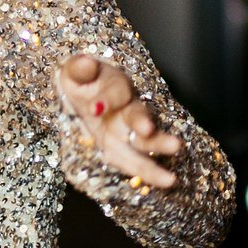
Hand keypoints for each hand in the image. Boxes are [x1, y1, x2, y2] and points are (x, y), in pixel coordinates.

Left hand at [54, 52, 180, 189]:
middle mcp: (127, 109)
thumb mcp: (75, 71)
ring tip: (171, 173)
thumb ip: (81, 69)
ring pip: (142, 142)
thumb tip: (86, 63)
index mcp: (116, 88)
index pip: (115, 93)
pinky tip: (166, 183)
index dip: (107, 100)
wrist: (81, 90)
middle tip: (152, 131)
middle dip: (144, 125)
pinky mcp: (119, 148)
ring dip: (154, 156)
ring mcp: (126, 130)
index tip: (96, 108)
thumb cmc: (81, 80)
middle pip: (139, 116)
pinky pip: (133, 161)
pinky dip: (148, 173)